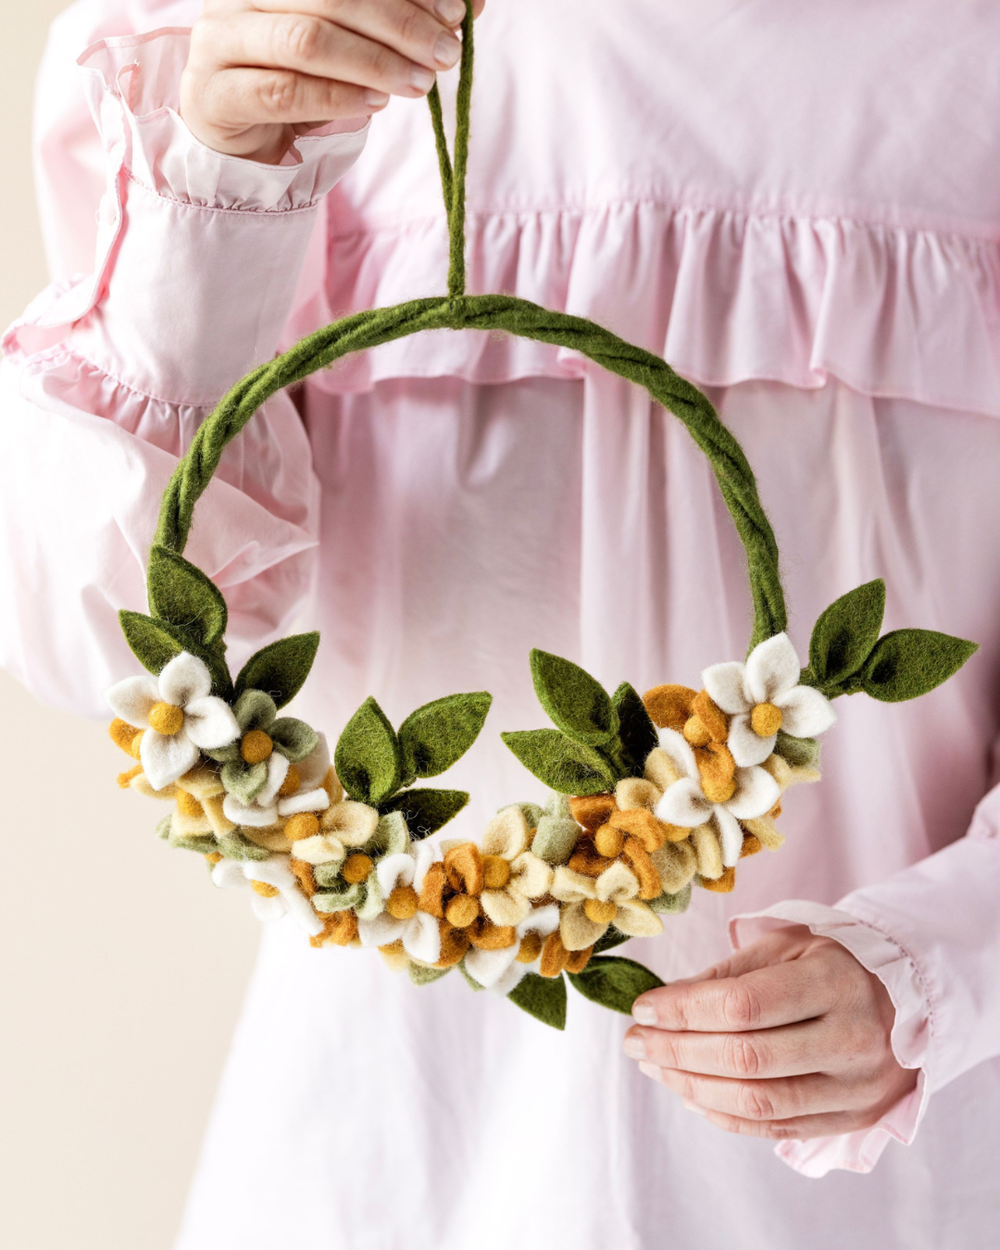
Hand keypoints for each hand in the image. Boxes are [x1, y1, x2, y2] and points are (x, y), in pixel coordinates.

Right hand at [181, 0, 486, 164]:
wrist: (238, 136)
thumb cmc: (299, 78)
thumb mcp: (352, 41)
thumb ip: (398, 17)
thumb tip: (471, 2)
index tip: (455, 12)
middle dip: (399, 25)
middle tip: (444, 54)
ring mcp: (221, 40)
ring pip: (307, 41)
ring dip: (374, 63)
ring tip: (419, 84)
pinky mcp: (217, 94)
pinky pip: (284, 92)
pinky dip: (338, 97)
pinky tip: (376, 104)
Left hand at [623, 925, 916, 1140]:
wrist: (907, 1000)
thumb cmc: (831, 964)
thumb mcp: (785, 947)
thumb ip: (727, 976)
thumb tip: (663, 1006)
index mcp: (834, 980)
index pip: (743, 1004)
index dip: (684, 1010)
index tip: (644, 1008)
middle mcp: (850, 1038)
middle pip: (745, 1057)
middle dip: (677, 1051)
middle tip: (635, 1041)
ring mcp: (854, 1086)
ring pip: (758, 1101)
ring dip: (692, 1086)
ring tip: (655, 1065)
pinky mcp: (851, 1118)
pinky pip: (776, 1128)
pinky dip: (724, 1115)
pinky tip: (690, 1093)